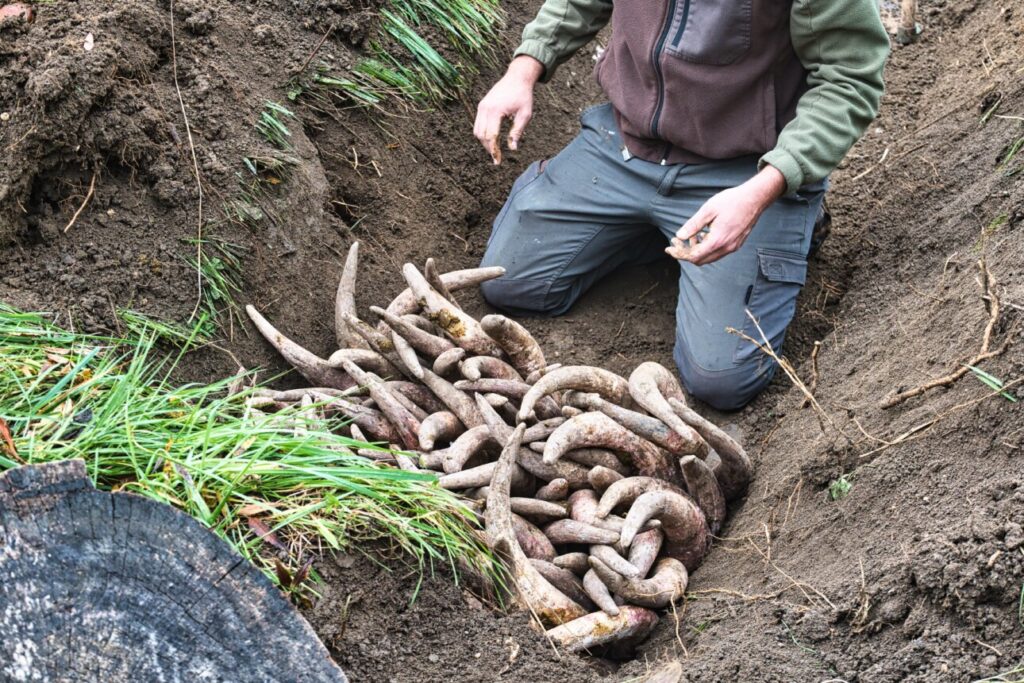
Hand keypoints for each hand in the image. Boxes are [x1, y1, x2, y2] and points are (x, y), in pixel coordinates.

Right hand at [474, 56, 543, 163]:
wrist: (517, 77)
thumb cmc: (523, 96)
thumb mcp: (525, 115)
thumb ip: (517, 132)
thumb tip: (512, 148)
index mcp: (495, 111)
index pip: (491, 136)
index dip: (494, 150)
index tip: (498, 161)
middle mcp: (485, 108)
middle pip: (481, 136)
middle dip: (488, 148)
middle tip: (497, 158)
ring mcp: (481, 106)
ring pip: (477, 131)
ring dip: (484, 142)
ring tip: (495, 149)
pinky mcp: (482, 106)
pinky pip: (478, 124)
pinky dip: (483, 134)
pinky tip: (493, 139)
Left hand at [666, 166, 786, 265]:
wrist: (755, 198)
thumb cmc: (732, 201)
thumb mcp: (708, 210)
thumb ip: (693, 225)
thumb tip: (680, 236)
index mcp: (718, 240)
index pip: (693, 256)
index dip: (679, 254)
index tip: (669, 248)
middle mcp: (726, 247)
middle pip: (700, 260)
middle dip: (686, 253)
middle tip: (677, 242)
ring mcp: (733, 247)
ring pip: (709, 257)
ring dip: (697, 250)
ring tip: (692, 236)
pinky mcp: (737, 244)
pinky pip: (718, 252)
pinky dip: (707, 248)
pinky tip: (703, 235)